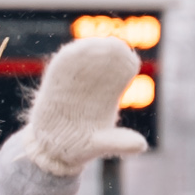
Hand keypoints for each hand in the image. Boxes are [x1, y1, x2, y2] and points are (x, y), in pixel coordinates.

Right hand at [18, 37, 149, 175]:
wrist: (52, 148)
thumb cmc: (80, 145)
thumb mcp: (100, 145)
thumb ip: (118, 143)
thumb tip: (141, 146)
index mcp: (110, 94)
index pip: (123, 69)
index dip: (125, 63)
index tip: (130, 61)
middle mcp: (94, 84)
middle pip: (104, 59)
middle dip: (109, 51)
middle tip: (114, 46)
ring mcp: (74, 82)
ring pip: (83, 58)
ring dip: (88, 49)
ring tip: (94, 46)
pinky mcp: (55, 83)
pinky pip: (61, 66)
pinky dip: (66, 58)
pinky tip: (71, 52)